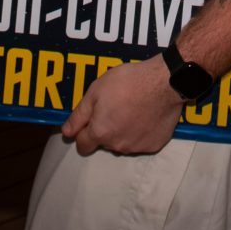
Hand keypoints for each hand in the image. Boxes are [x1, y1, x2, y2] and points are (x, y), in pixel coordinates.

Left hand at [62, 56, 182, 156]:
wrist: (164, 82)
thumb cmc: (129, 82)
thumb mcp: (96, 91)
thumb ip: (79, 115)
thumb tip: (66, 132)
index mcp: (100, 132)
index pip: (82, 145)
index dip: (82, 133)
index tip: (89, 121)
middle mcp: (117, 145)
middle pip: (104, 142)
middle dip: (105, 128)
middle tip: (115, 106)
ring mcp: (137, 147)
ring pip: (123, 142)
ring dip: (123, 130)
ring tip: (132, 107)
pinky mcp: (154, 144)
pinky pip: (142, 141)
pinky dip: (141, 131)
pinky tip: (146, 114)